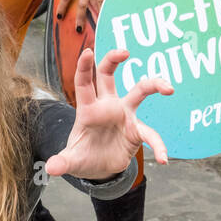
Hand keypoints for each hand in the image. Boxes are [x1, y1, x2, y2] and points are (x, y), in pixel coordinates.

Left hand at [45, 48, 171, 179]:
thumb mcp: (71, 160)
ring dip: (154, 85)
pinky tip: (164, 159)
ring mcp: (124, 115)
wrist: (99, 169)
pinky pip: (151, 134)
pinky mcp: (137, 130)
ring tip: (169, 88)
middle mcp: (107, 106)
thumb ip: (62, 162)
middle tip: (125, 51)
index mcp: (88, 109)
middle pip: (109, 75)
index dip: (84, 67)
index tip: (87, 52)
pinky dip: (158, 146)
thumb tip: (51, 168)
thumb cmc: (83, 157)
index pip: (84, 83)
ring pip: (140, 91)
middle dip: (114, 59)